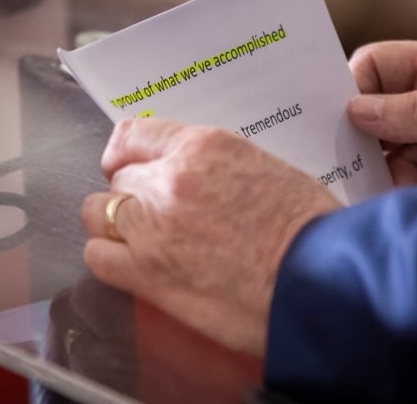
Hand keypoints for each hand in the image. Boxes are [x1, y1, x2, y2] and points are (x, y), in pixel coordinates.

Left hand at [80, 118, 341, 356]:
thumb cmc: (310, 228)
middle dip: (136, 193)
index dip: (128, 153)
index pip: (133, 135)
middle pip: (120, 178)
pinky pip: (98, 257)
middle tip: (160, 212)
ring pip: (100, 213)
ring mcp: (153, 227)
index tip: (130, 165)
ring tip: (142, 239)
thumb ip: (218, 166)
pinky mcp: (148, 274)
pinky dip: (110, 258)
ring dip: (117, 222)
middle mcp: (170, 180)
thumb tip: (200, 176)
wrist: (318, 280)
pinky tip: (134, 265)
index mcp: (203, 147)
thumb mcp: (267, 169)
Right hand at [347, 40, 416, 185]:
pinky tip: (410, 203)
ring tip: (394, 192)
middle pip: (378, 115)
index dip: (354, 88)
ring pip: (389, 157)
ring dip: (386, 177)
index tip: (339, 123)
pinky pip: (408, 184)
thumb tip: (358, 110)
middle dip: (365, 142)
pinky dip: (404, 195)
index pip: (379, 65)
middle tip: (349, 168)